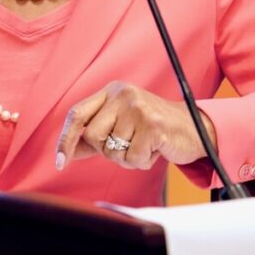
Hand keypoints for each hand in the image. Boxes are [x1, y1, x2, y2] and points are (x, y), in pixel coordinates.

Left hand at [55, 81, 215, 170]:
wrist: (194, 129)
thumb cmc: (153, 130)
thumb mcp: (121, 127)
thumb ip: (95, 137)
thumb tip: (67, 151)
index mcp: (111, 92)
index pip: (77, 114)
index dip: (65, 139)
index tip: (60, 162)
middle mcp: (122, 94)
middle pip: (93, 136)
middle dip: (108, 151)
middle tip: (129, 145)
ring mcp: (138, 108)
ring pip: (112, 151)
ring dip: (128, 158)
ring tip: (145, 146)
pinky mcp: (153, 125)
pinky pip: (132, 158)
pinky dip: (142, 162)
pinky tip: (155, 150)